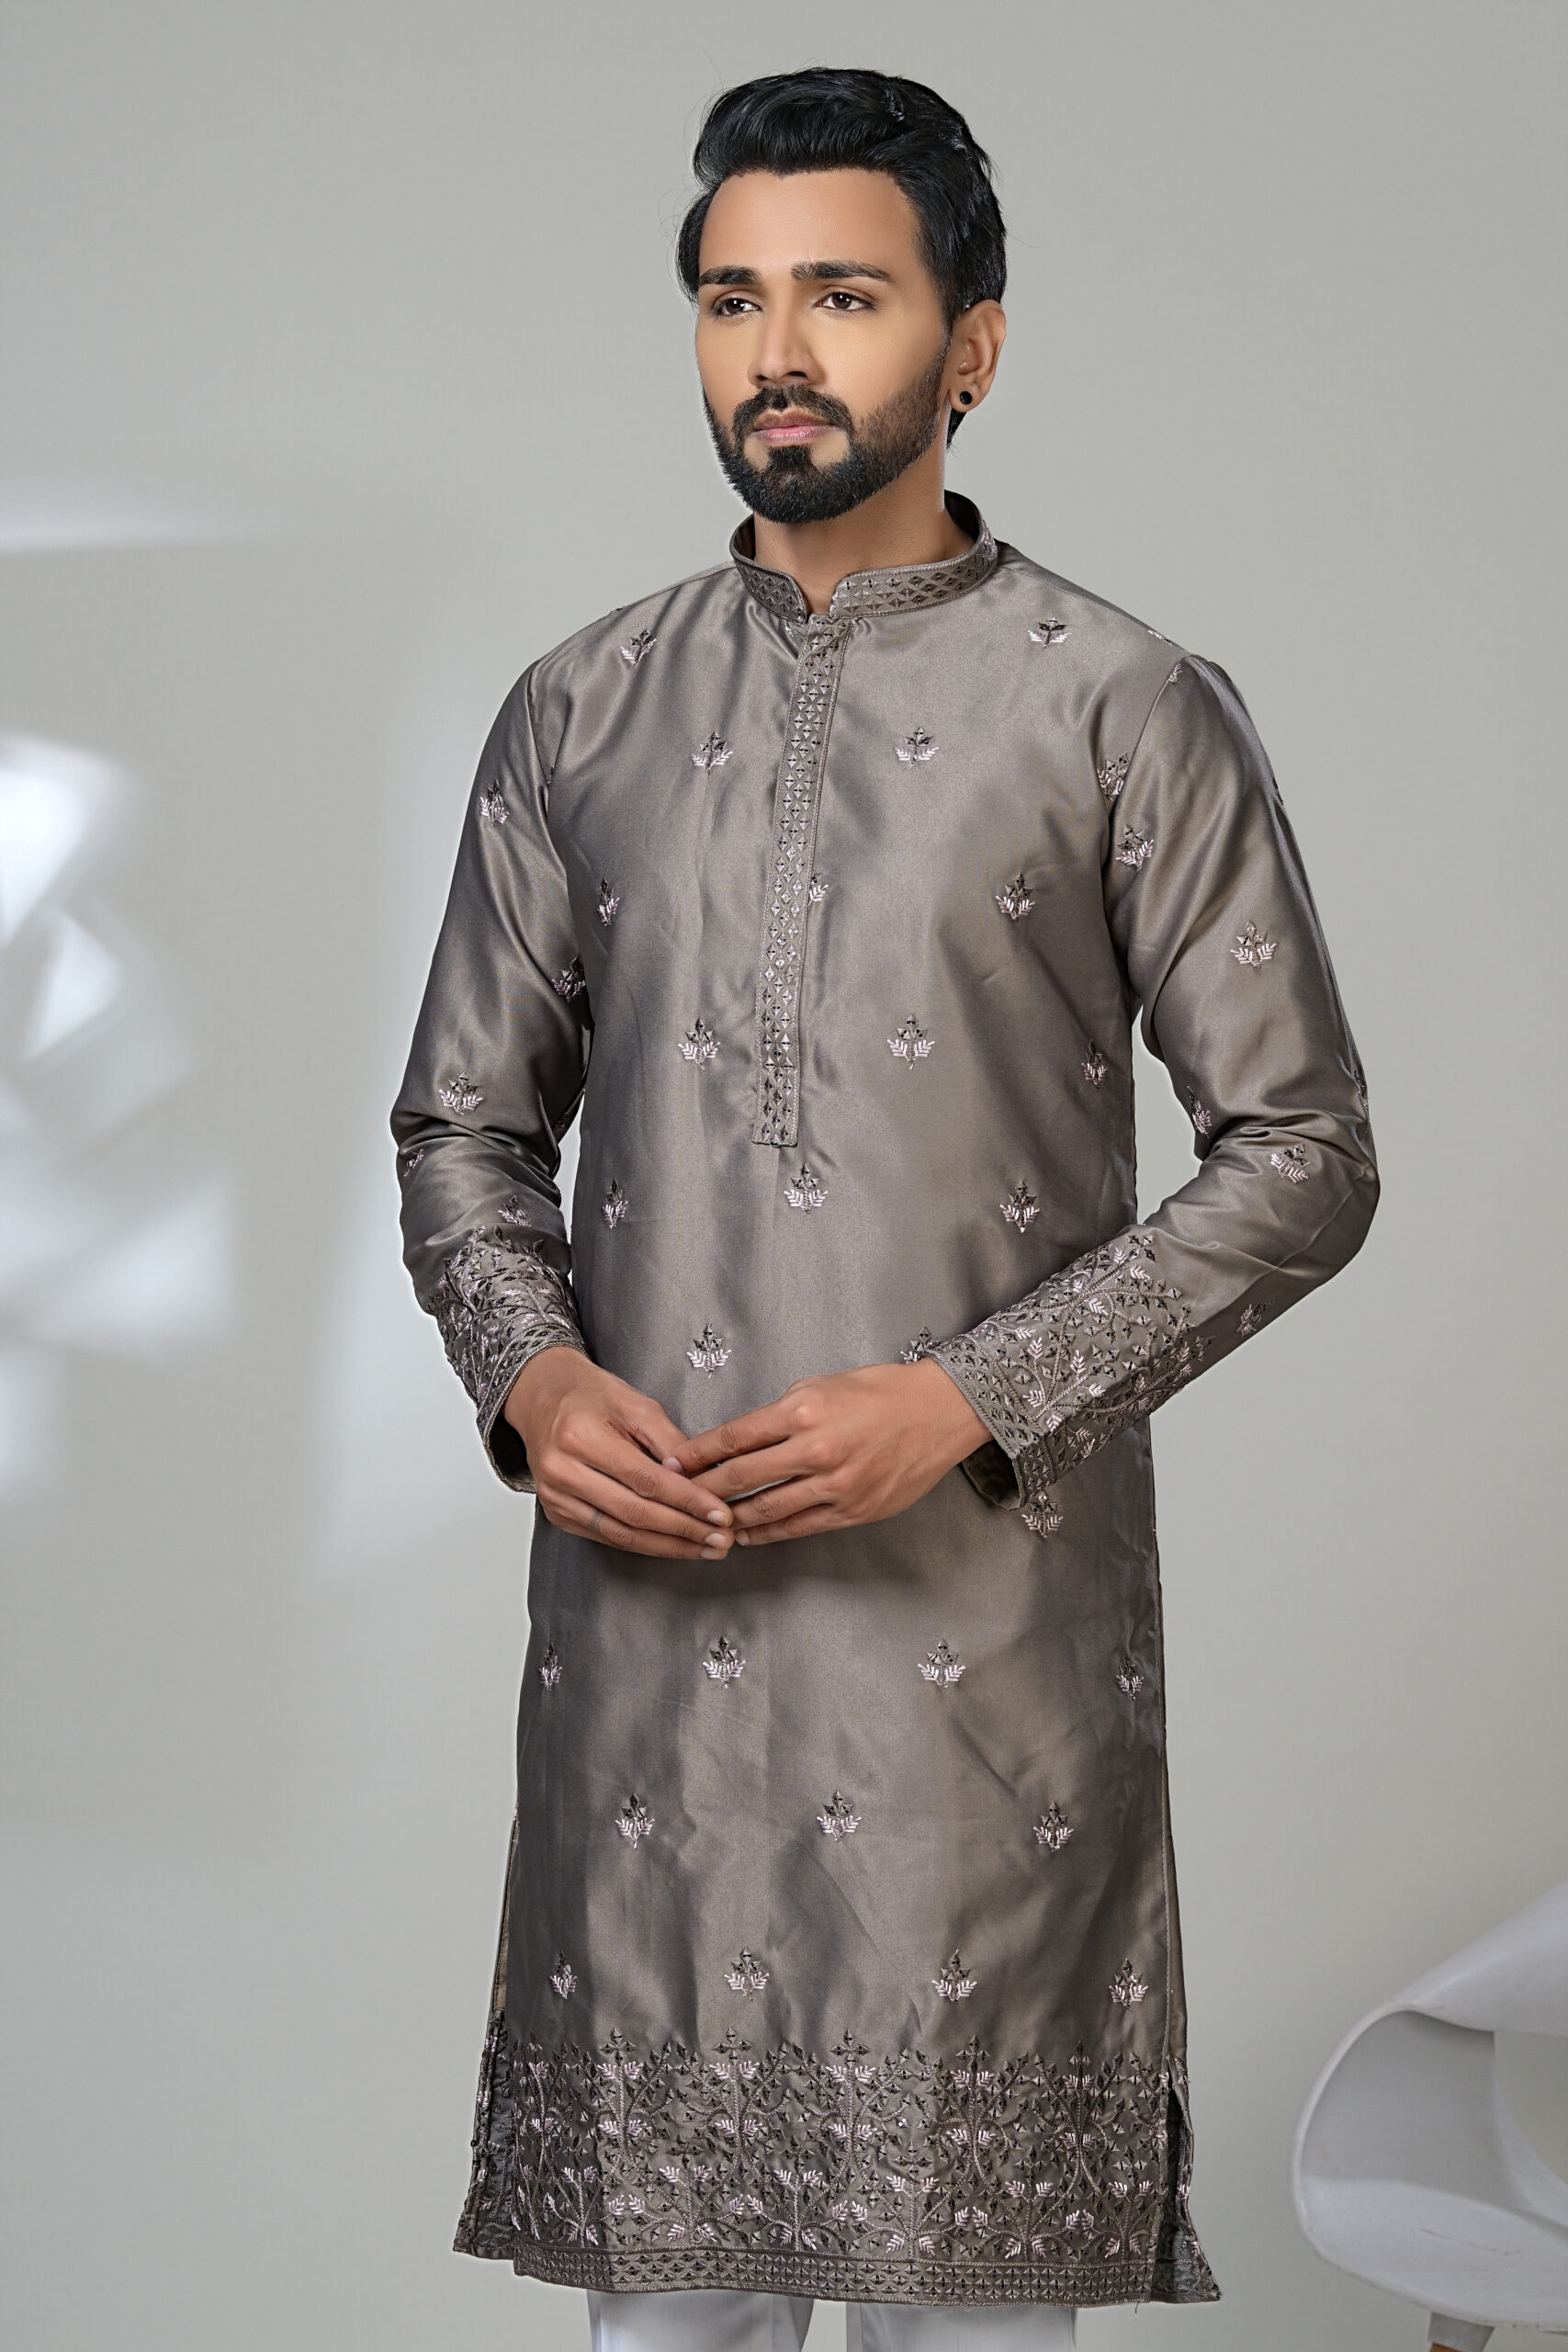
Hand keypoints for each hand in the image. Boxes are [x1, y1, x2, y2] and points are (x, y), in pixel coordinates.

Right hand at [503, 1348, 734, 1557]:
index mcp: (581, 1436)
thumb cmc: (589, 1395)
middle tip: (720, 1539)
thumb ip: (670, 1442)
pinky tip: (672, 1544)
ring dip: (668, 1546)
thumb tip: (703, 1480)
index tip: (719, 1513)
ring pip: (621, 1534)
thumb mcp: (636, 1404)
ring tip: (704, 1548)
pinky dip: (644, 1544)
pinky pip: (607, 1537)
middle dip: (684, 1530)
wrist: (543, 1397)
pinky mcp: (557, 1514)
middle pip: (634, 1513)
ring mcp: (555, 1497)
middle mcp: (562, 1471)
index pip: (645, 1480)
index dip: (687, 1501)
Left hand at [670, 1360, 989, 1545]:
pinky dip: (769, 1533)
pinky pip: (799, 1526)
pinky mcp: (854, 1509)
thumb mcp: (823, 1384)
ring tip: (707, 1521)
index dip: (698, 1454)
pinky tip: (749, 1534)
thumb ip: (782, 1411)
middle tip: (677, 1497)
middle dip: (704, 1488)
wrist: (939, 1412)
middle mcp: (816, 1448)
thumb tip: (745, 1437)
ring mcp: (836, 1484)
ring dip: (732, 1518)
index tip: (676, 1463)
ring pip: (768, 1509)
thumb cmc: (882, 1391)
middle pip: (743, 1477)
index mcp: (803, 1410)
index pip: (735, 1437)